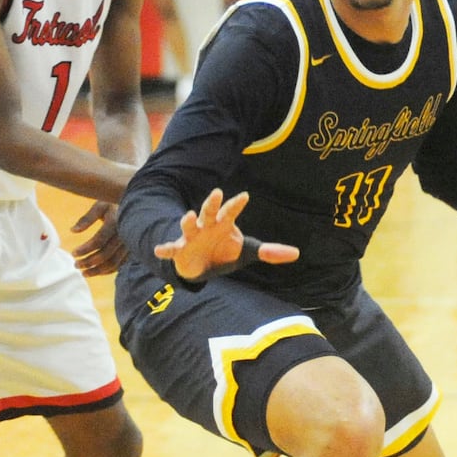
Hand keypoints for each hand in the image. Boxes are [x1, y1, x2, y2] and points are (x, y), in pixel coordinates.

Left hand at [71, 201, 125, 276]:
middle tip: (75, 265)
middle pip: (105, 254)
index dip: (85, 249)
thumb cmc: (114, 204)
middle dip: (88, 262)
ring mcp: (129, 244)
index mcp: (116, 223)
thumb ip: (86, 218)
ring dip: (97, 270)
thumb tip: (73, 231)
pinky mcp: (132, 250)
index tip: (72, 253)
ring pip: (114, 263)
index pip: (98, 241)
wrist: (137, 207)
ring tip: (83, 273)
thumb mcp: (100, 206)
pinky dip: (108, 271)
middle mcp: (124, 235)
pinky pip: (120, 264)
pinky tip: (97, 272)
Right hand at [154, 189, 299, 280]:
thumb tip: (297, 254)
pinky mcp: (179, 249)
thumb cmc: (224, 252)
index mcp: (223, 224)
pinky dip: (165, 249)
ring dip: (187, 221)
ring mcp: (191, 236)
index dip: (237, 204)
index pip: (231, 211)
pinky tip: (159, 250)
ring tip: (188, 215)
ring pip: (189, 226)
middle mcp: (206, 226)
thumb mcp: (247, 251)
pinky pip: (171, 249)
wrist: (200, 264)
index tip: (245, 195)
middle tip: (218, 192)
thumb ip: (270, 252)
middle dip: (212, 203)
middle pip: (209, 211)